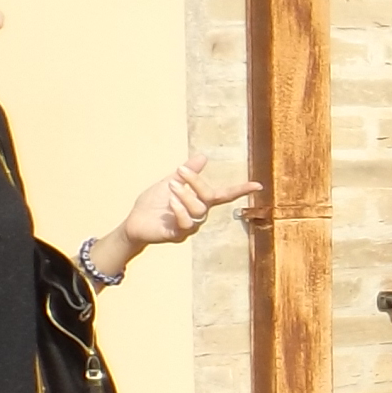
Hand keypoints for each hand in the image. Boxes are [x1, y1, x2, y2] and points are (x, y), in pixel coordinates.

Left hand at [117, 152, 261, 249]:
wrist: (134, 222)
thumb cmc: (153, 205)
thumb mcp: (170, 182)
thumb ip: (187, 173)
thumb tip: (203, 157)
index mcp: (200, 201)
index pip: (224, 196)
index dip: (240, 190)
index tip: (257, 185)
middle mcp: (199, 215)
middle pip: (209, 198)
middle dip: (196, 182)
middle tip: (180, 171)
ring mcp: (190, 226)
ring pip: (199, 210)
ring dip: (186, 195)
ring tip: (171, 186)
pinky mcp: (177, 235)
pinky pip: (186, 224)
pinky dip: (180, 210)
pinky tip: (170, 203)